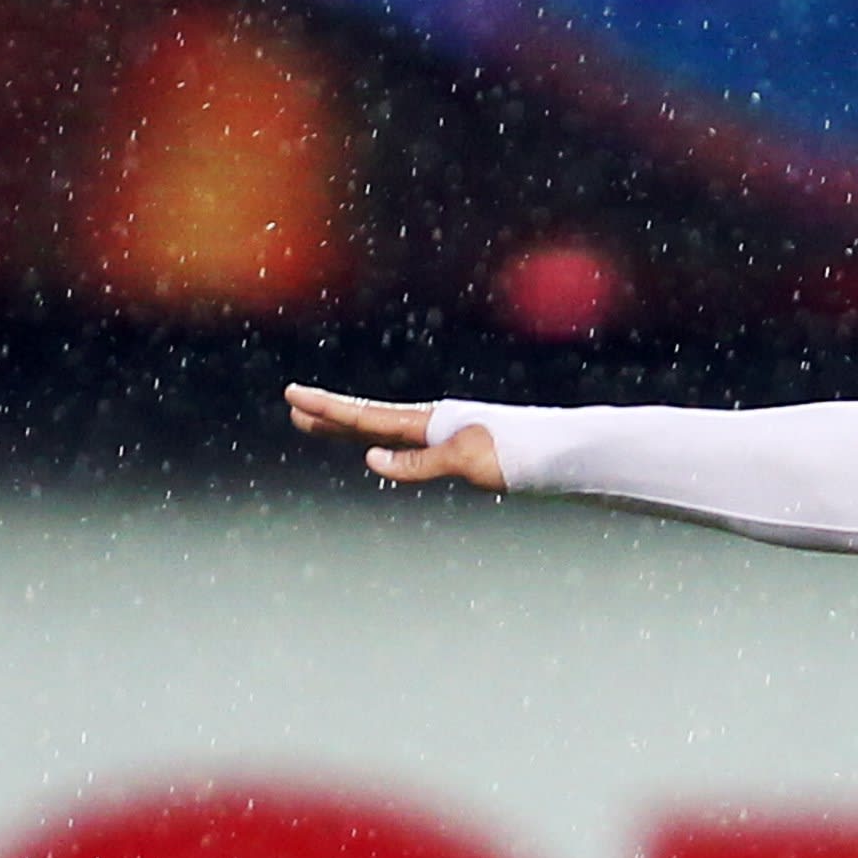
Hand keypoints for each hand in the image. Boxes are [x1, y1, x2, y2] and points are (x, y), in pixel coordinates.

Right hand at [284, 384, 503, 490]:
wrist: (565, 454)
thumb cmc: (519, 455)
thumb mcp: (467, 461)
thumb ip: (419, 461)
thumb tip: (370, 458)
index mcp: (431, 422)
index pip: (367, 415)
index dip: (327, 408)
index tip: (292, 396)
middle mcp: (435, 424)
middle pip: (370, 418)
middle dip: (331, 416)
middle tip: (293, 408)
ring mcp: (447, 436)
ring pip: (388, 432)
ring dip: (353, 430)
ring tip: (321, 426)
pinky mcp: (462, 451)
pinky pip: (410, 447)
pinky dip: (386, 447)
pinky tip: (382, 451)